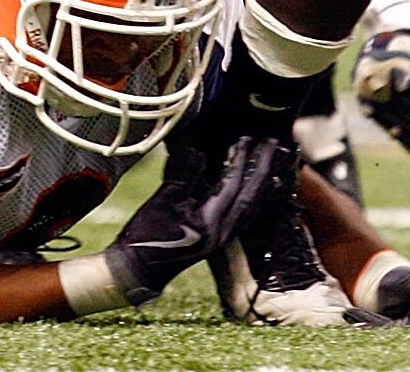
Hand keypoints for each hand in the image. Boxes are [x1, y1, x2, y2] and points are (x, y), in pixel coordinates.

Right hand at [99, 132, 285, 303]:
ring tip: (271, 160)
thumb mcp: (162, 201)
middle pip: (251, 197)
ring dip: (262, 182)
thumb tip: (200, 152)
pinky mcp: (217, 239)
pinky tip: (255, 186)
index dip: (240, 161)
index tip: (247, 138)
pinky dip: (251, 197)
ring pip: (251, 206)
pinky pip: (243, 214)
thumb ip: (184, 176)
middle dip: (263, 168)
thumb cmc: (146, 237)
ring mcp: (222, 238)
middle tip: (273, 144)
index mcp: (210, 224)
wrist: (136, 270)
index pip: (233, 186)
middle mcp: (222, 233)